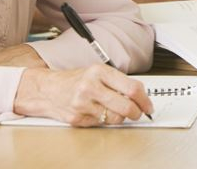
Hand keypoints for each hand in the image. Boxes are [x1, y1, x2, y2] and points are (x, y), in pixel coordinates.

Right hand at [13, 64, 153, 126]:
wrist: (48, 89)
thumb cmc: (76, 80)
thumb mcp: (99, 72)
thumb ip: (119, 82)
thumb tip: (142, 96)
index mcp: (100, 72)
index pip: (132, 88)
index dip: (145, 99)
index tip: (148, 105)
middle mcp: (91, 87)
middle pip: (126, 106)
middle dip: (136, 112)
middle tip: (138, 113)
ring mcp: (82, 104)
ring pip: (115, 118)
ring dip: (120, 117)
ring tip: (115, 110)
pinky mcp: (76, 118)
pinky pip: (101, 124)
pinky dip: (104, 120)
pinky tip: (99, 112)